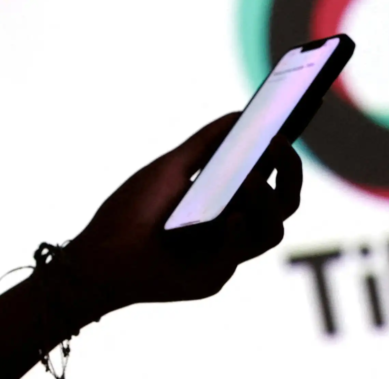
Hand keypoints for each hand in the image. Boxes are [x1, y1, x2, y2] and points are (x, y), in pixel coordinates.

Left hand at [65, 113, 301, 317]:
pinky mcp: (215, 275)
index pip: (272, 177)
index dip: (286, 157)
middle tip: (277, 144)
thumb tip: (240, 114)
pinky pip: (239, 251)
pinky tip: (230, 216)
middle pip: (285, 201)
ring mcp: (228, 252)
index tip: (283, 128)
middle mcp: (236, 225)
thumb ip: (207, 142)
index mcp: (230, 199)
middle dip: (290, 171)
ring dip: (264, 200)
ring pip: (273, 230)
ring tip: (246, 180)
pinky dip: (236, 232)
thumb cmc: (133, 211)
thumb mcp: (171, 167)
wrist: (98, 256)